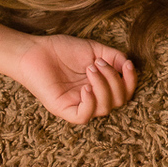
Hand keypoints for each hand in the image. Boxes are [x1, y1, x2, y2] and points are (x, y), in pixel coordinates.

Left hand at [15, 34, 137, 123]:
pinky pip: (83, 116)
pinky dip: (90, 103)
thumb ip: (114, 57)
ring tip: (90, 69)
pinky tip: (85, 88)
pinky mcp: (63, 109)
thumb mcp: (95, 50)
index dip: (131, 81)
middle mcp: (92, 97)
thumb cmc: (63, 50)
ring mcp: (78, 104)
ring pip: (104, 109)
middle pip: (118, 101)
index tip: (128, 65)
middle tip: (98, 64)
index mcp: (101, 85)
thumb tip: (128, 65)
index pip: (125, 92)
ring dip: (103, 86)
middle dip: (115, 81)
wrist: (36, 51)